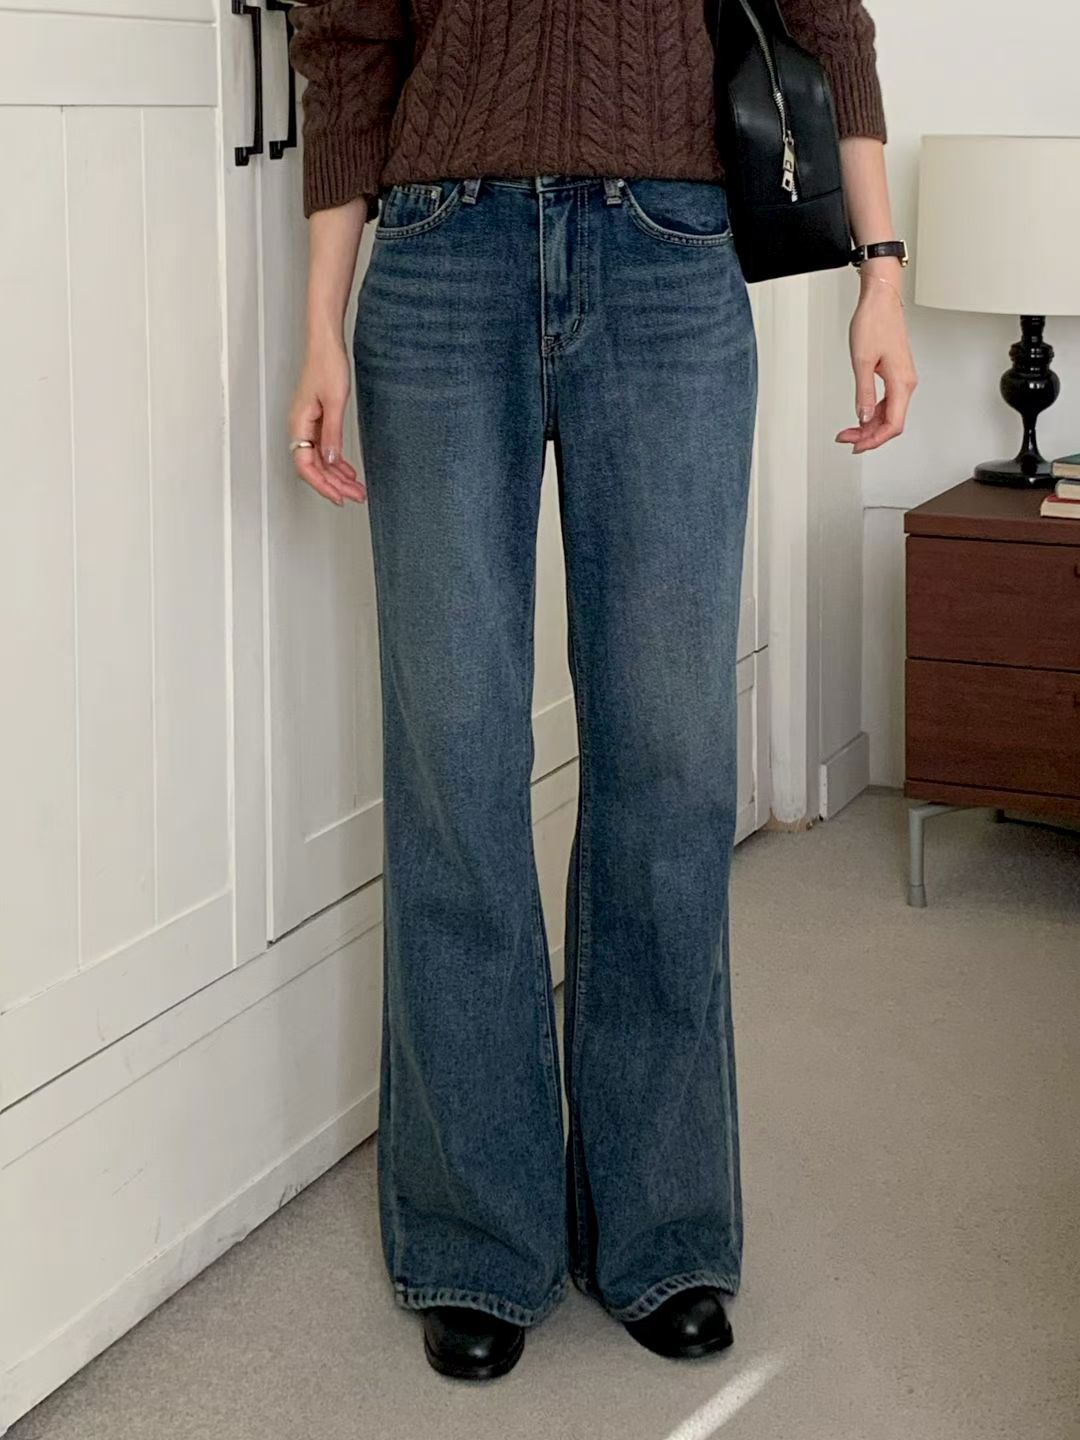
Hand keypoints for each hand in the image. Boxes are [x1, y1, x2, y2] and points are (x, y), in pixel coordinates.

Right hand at [288, 337, 365, 504]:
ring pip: (321, 461)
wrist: (327, 344)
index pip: (306, 466)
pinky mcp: (317, 421)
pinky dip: (337, 463)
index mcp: (299, 424)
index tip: (338, 497)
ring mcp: (308, 426)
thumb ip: (333, 434)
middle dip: (335, 485)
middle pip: (314, 467)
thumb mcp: (334, 402)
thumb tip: (332, 461)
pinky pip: (325, 450)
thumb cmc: (326, 364)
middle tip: (356, 496)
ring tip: (356, 489)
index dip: (322, 485)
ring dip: (338, 477)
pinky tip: (349, 472)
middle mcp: (300, 428)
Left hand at [835, 263, 917, 453]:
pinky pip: (888, 401)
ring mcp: (902, 378)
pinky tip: (861, 416)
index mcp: (902, 382)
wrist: (881, 299)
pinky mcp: (896, 373)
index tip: (856, 446)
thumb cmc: (874, 322)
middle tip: (846, 439)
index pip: (893, 424)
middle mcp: (906, 382)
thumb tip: (864, 417)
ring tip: (849, 431)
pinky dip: (873, 412)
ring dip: (870, 426)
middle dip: (869, 436)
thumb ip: (864, 393)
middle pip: (892, 422)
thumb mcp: (862, 361)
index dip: (874, 440)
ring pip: (890, 413)